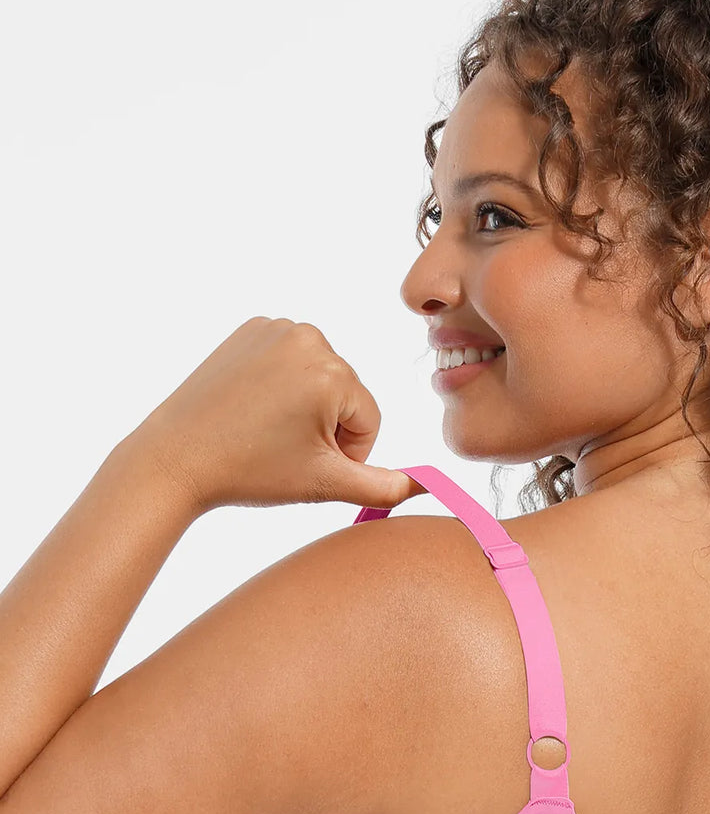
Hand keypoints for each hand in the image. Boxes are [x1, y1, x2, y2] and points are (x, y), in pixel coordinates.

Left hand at [127, 316, 420, 515]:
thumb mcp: (324, 484)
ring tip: (265, 426)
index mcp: (331, 373)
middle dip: (324, 426)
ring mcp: (277, 327)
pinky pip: (291, 362)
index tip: (301, 461)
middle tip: (278, 446)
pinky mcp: (252, 327)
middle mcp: (309, 338)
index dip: (342, 452)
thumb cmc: (249, 472)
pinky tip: (253, 404)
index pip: (369, 420)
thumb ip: (385, 486)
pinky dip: (281, 385)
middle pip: (347, 395)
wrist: (175, 457)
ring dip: (305, 406)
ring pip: (321, 379)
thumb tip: (430, 486)